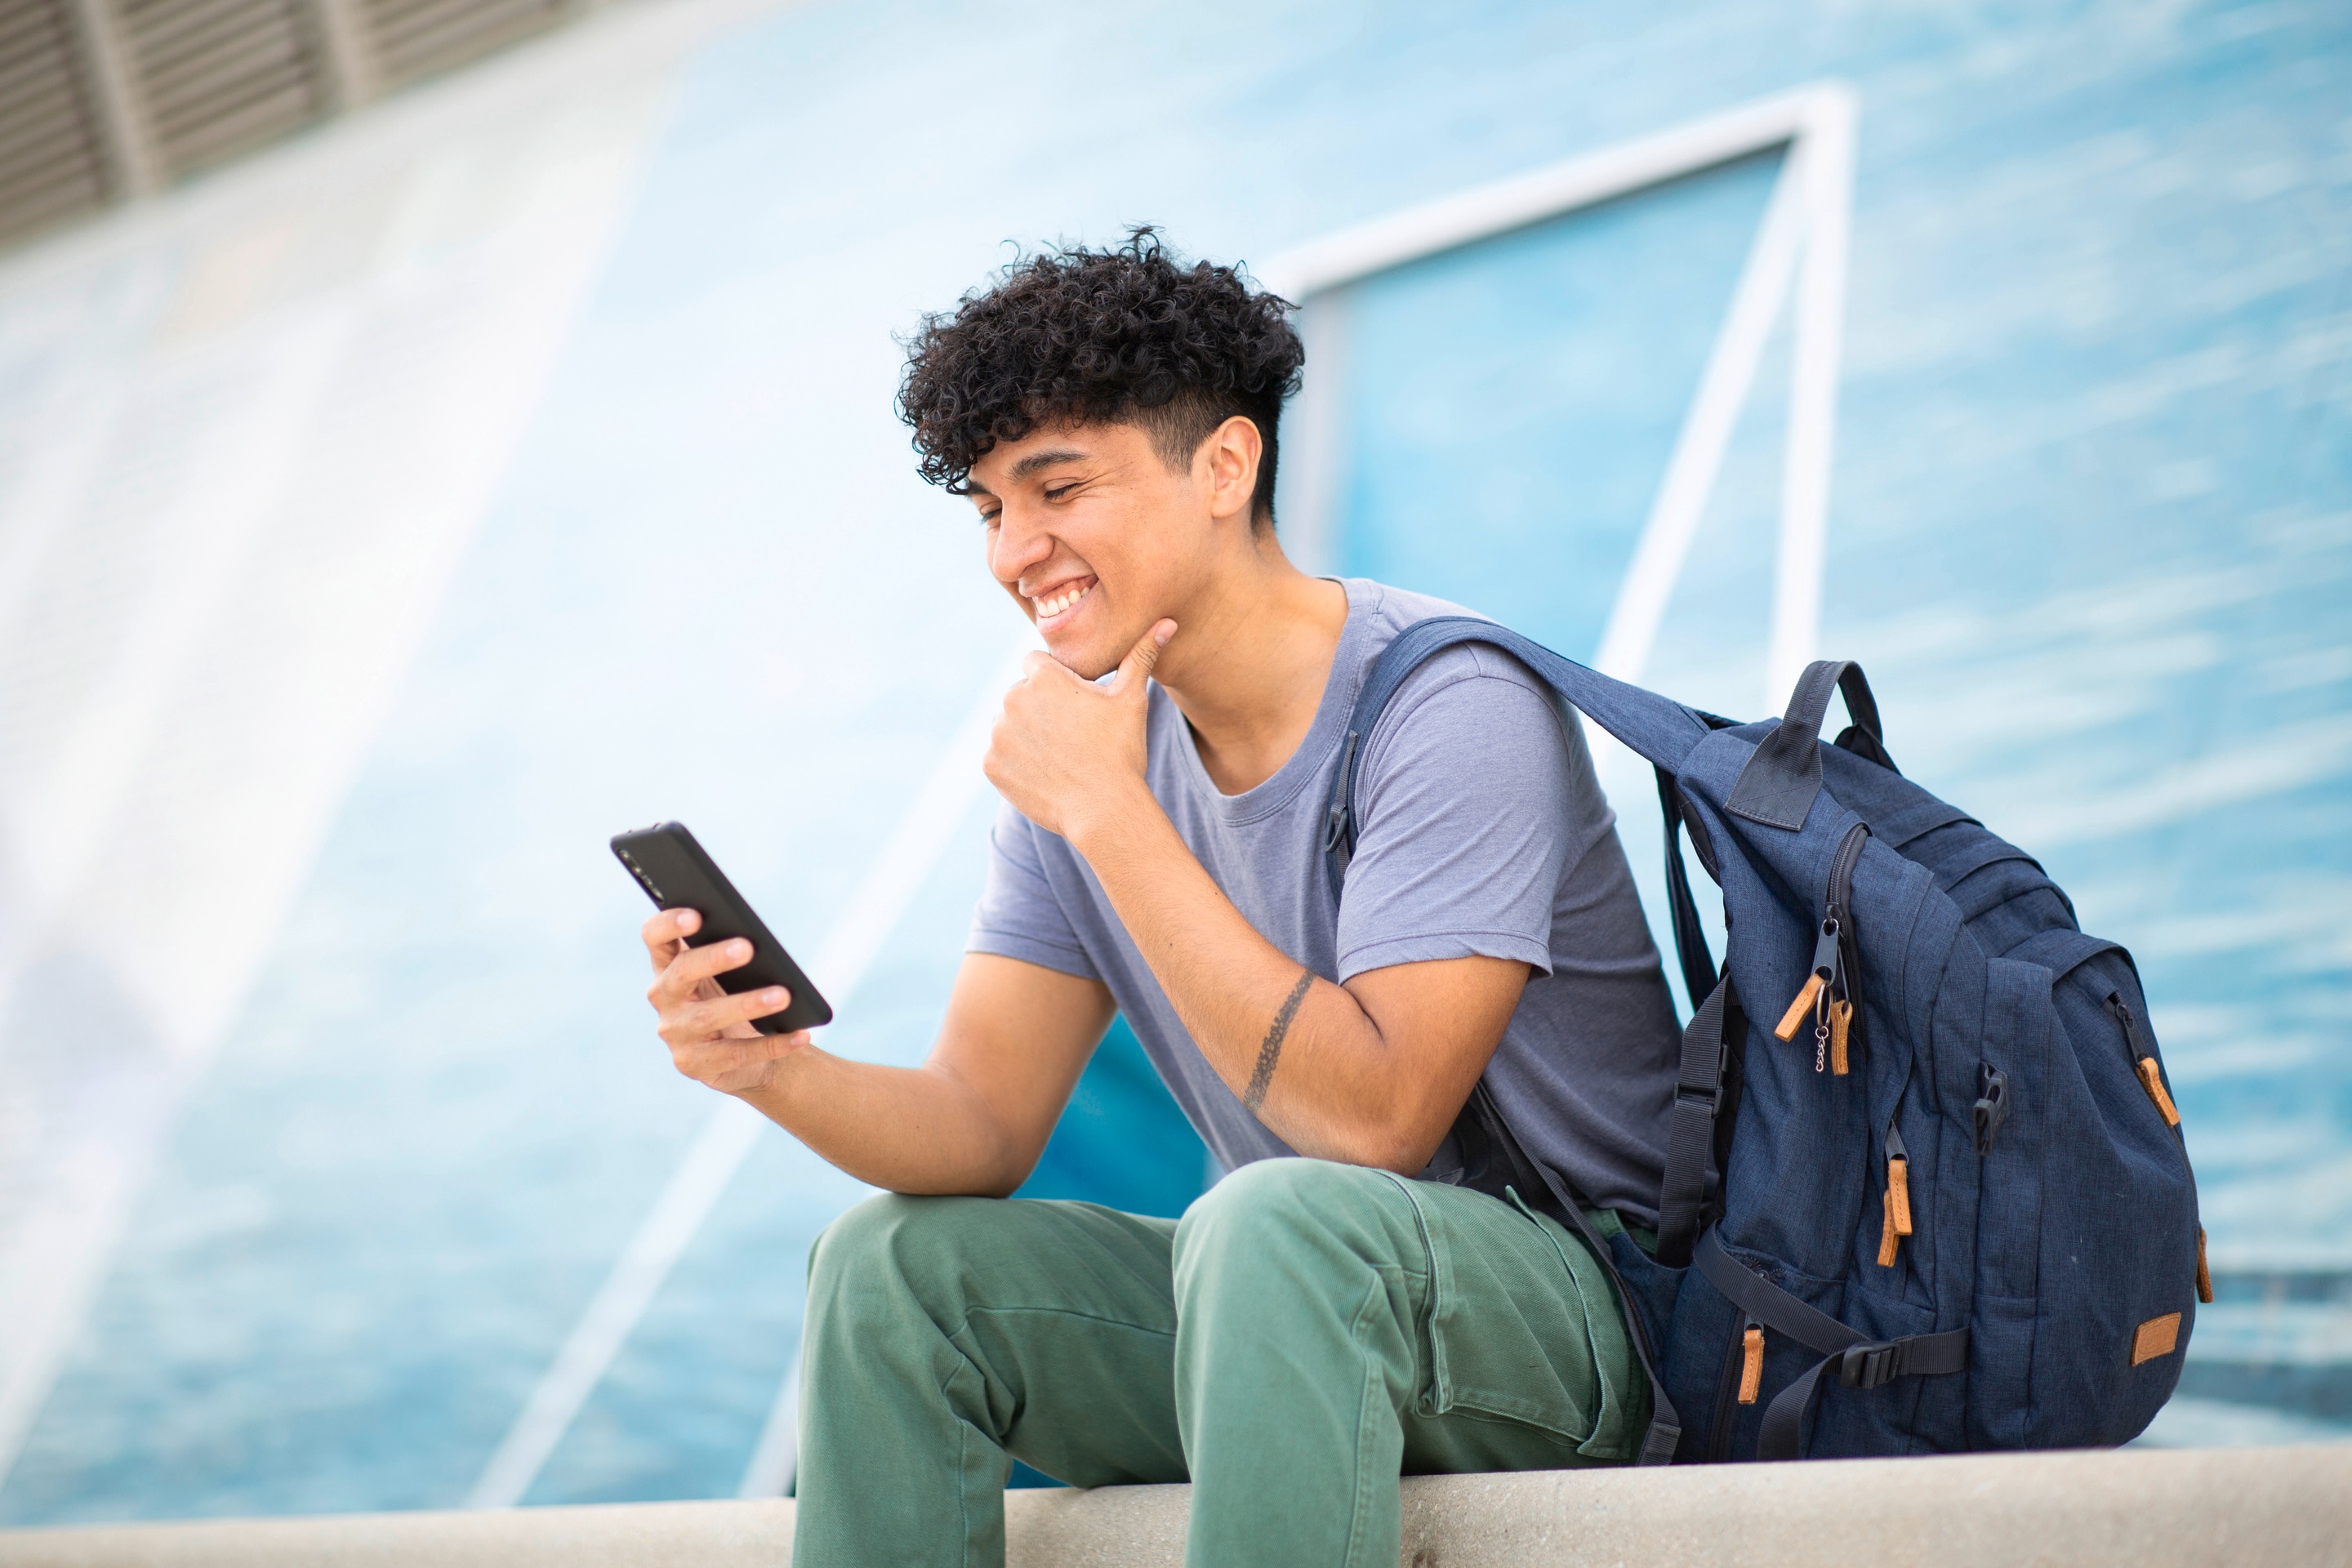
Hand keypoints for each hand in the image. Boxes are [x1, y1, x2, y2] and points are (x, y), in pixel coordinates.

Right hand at [642, 908, 811, 1093]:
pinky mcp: (693, 1064)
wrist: (747, 1056)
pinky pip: (736, 1053)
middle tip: (748, 948)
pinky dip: (772, 1044)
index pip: (655, 937)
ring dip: (749, 1004)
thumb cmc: (736, 998)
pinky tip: (799, 1034)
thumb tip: (756, 940)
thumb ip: (732, 950)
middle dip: (714, 958)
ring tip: (783, 996)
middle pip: (682, 972)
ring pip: (709, 1016)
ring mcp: (676, 1033)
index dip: (669, 923)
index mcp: (669, 964)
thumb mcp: (731, 973)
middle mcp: (664, 997)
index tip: (697, 915)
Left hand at [985, 620, 1174, 842]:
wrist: (1104, 810)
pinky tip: (1044, 773)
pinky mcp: (991, 765)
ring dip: (1025, 734)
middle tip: (1070, 735)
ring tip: (1058, 755)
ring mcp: (998, 734)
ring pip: (1008, 725)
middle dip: (1039, 708)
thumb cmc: (1121, 751)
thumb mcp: (1131, 700)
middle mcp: (1013, 700)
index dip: (1055, 681)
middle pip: (1021, 694)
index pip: (1035, 663)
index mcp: (1043, 678)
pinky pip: (999, 756)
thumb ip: (1140, 656)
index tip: (1073, 704)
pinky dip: (1015, 763)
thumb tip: (1167, 622)